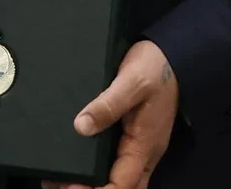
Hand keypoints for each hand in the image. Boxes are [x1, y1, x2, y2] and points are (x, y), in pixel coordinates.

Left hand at [43, 40, 178, 188]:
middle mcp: (144, 153)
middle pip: (123, 188)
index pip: (123, 185)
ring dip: (95, 184)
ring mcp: (140, 147)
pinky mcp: (133, 139)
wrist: (170, 55)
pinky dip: (98, 172)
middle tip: (61, 184)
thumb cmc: (154, 67)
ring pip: (121, 180)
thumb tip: (81, 126)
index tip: (69, 187)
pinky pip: (118, 165)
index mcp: (144, 145)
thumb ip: (108, 104)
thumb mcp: (132, 81)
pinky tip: (76, 164)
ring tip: (60, 179)